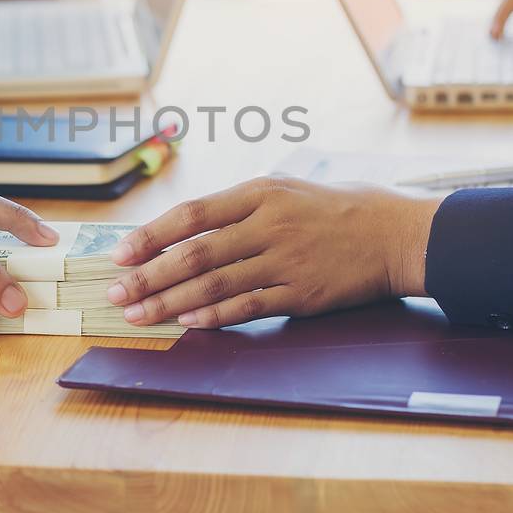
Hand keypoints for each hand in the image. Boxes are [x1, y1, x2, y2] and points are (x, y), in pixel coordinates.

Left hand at [104, 177, 442, 329]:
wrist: (395, 235)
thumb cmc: (337, 210)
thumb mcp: (287, 189)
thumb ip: (240, 206)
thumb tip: (184, 228)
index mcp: (260, 193)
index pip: (192, 214)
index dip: (151, 235)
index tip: (120, 253)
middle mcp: (269, 225)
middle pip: (195, 252)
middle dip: (149, 275)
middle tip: (116, 292)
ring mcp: (285, 260)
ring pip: (215, 284)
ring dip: (171, 302)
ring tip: (139, 315)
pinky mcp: (302, 293)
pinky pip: (249, 306)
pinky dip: (215, 316)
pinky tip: (188, 323)